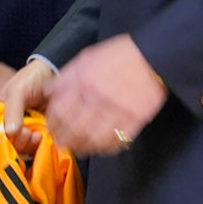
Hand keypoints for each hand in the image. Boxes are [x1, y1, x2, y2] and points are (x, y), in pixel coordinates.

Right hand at [0, 59, 55, 153]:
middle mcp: (7, 123)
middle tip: (27, 132)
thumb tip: (11, 133)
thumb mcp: (18, 90)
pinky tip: (42, 135)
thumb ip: (13, 110)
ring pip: (20, 147)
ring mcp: (22, 130)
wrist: (54, 74)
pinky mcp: (37, 134)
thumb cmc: (31, 79)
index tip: (12, 134)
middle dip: (17, 141)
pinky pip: (34, 147)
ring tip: (36, 134)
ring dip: (28, 144)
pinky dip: (37, 145)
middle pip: (6, 143)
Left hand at [45, 35, 169, 156]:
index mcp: (83, 81)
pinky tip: (101, 147)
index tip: (52, 129)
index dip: (53, 124)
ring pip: (93, 139)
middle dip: (65, 140)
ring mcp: (117, 110)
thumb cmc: (120, 55)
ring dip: (83, 147)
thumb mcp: (87, 57)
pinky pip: (116, 141)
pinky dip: (106, 148)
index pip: (59, 110)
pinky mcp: (135, 119)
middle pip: (74, 129)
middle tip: (63, 143)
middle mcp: (97, 97)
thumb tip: (49, 92)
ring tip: (80, 148)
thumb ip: (67, 76)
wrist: (153, 55)